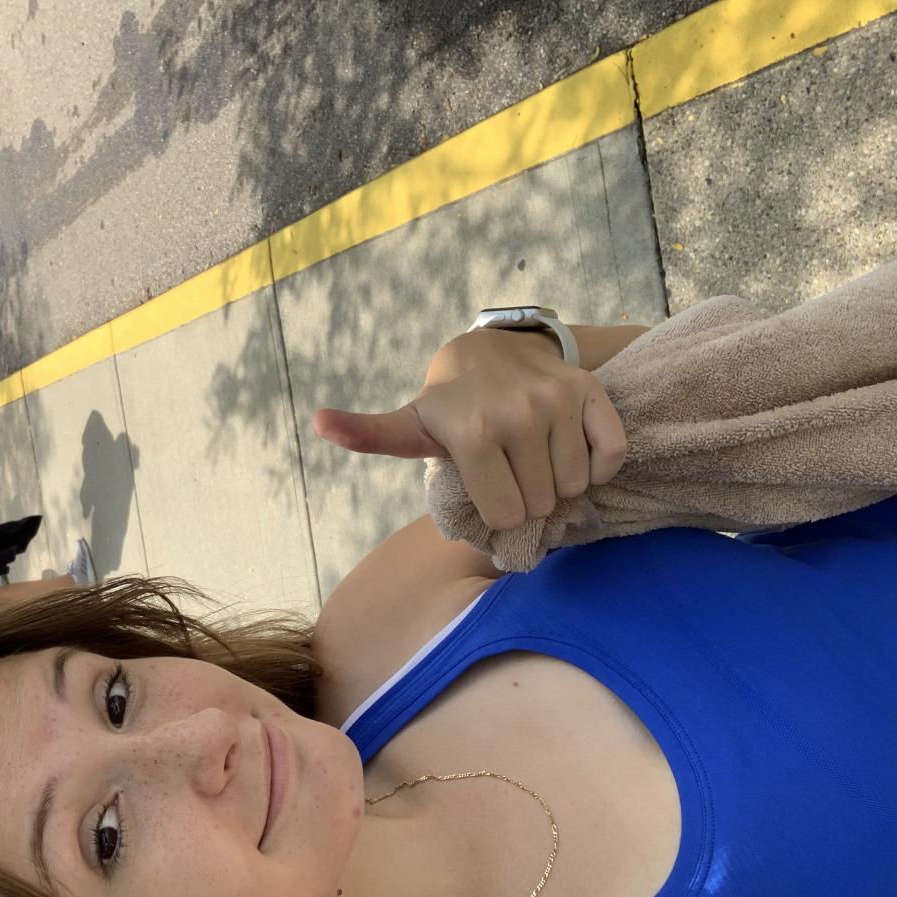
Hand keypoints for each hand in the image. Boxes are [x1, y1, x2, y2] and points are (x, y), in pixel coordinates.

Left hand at [313, 329, 626, 529]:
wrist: (492, 350)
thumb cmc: (448, 405)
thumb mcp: (408, 423)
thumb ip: (368, 433)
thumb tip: (317, 421)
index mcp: (469, 431)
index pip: (505, 514)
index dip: (498, 510)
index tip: (487, 486)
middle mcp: (516, 413)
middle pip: (542, 504)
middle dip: (529, 499)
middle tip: (511, 470)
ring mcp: (556, 400)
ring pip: (577, 486)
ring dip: (561, 484)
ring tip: (535, 457)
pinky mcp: (590, 391)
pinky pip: (612, 455)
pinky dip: (599, 466)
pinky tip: (571, 450)